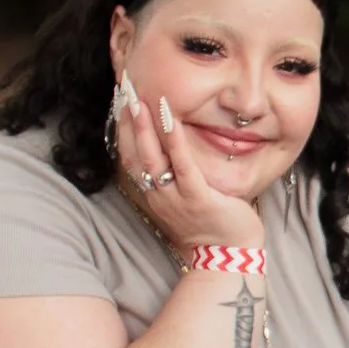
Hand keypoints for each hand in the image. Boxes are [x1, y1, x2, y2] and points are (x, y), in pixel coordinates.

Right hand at [116, 95, 265, 250]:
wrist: (228, 258)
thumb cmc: (212, 224)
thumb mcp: (186, 197)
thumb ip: (176, 173)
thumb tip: (172, 144)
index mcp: (154, 193)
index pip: (130, 156)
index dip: (123, 129)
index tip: (120, 100)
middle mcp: (159, 195)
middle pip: (134, 154)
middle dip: (127, 121)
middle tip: (124, 89)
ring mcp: (176, 198)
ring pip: (152, 159)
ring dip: (144, 128)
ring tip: (139, 100)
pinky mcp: (198, 199)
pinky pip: (183, 167)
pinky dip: (175, 143)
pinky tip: (172, 121)